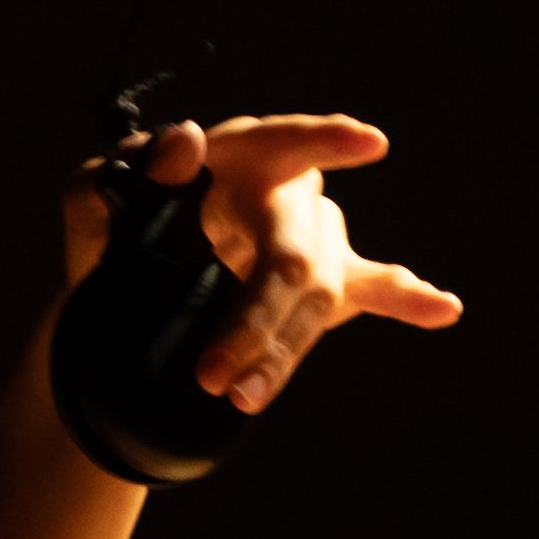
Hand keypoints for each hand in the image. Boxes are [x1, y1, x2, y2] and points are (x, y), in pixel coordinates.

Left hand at [62, 114, 463, 415]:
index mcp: (235, 158)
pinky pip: (375, 288)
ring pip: (316, 295)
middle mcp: (284, 193)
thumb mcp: (97, 201)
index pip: (282, 142)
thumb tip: (184, 142)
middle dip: (256, 318)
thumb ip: (126, 173)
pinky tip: (441, 308)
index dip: (322, 141)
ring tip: (239, 396)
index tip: (367, 143)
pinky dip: (407, 300)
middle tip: (212, 375)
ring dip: (283, 352)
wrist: (123, 289)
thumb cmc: (115, 226)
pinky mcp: (324, 284)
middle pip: (292, 254)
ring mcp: (309, 239)